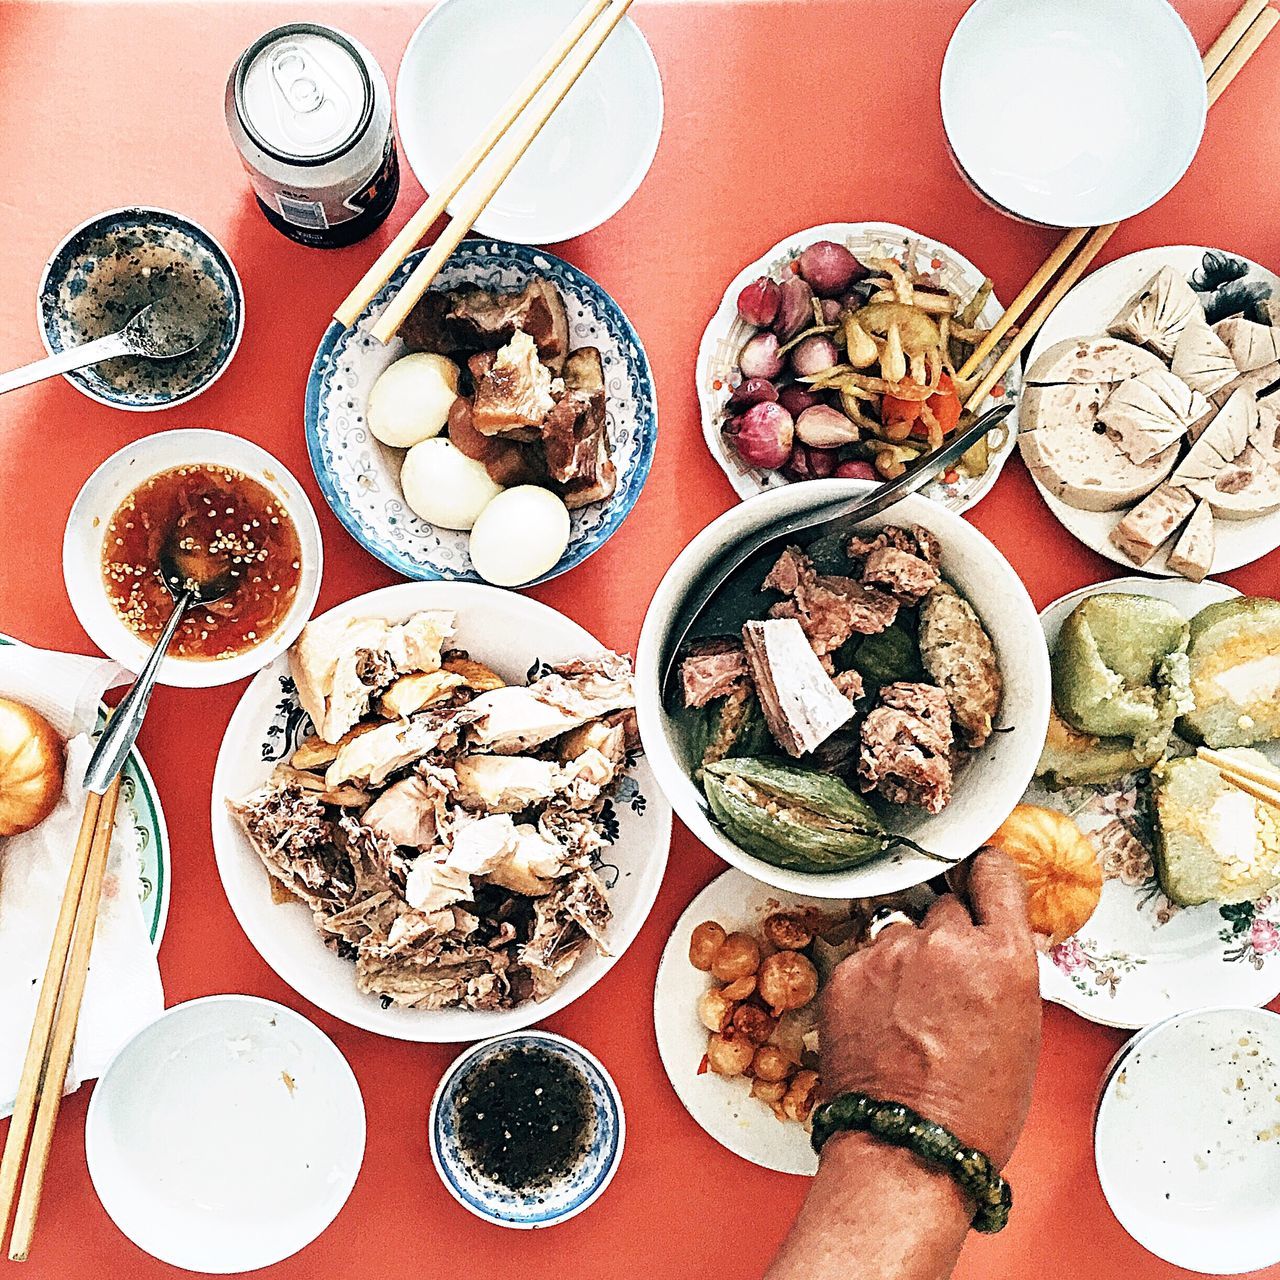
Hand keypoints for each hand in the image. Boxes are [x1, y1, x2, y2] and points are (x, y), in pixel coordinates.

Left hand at [818, 849, 1040, 1166]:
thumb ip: (1005, 972)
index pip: (996, 874)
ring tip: (908, 1016)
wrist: (907, 1148)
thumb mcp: (1020, 1033)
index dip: (987, 875)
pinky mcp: (848, 971)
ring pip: (901, 934)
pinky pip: (864, 960)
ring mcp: (891, 955)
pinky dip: (871, 984)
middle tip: (943, 985)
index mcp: (1003, 957)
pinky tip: (880, 1025)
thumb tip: (997, 944)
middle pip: (946, 908)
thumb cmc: (974, 1111)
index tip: (980, 875)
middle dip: (947, 937)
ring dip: (905, 961)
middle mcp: (946, 944)